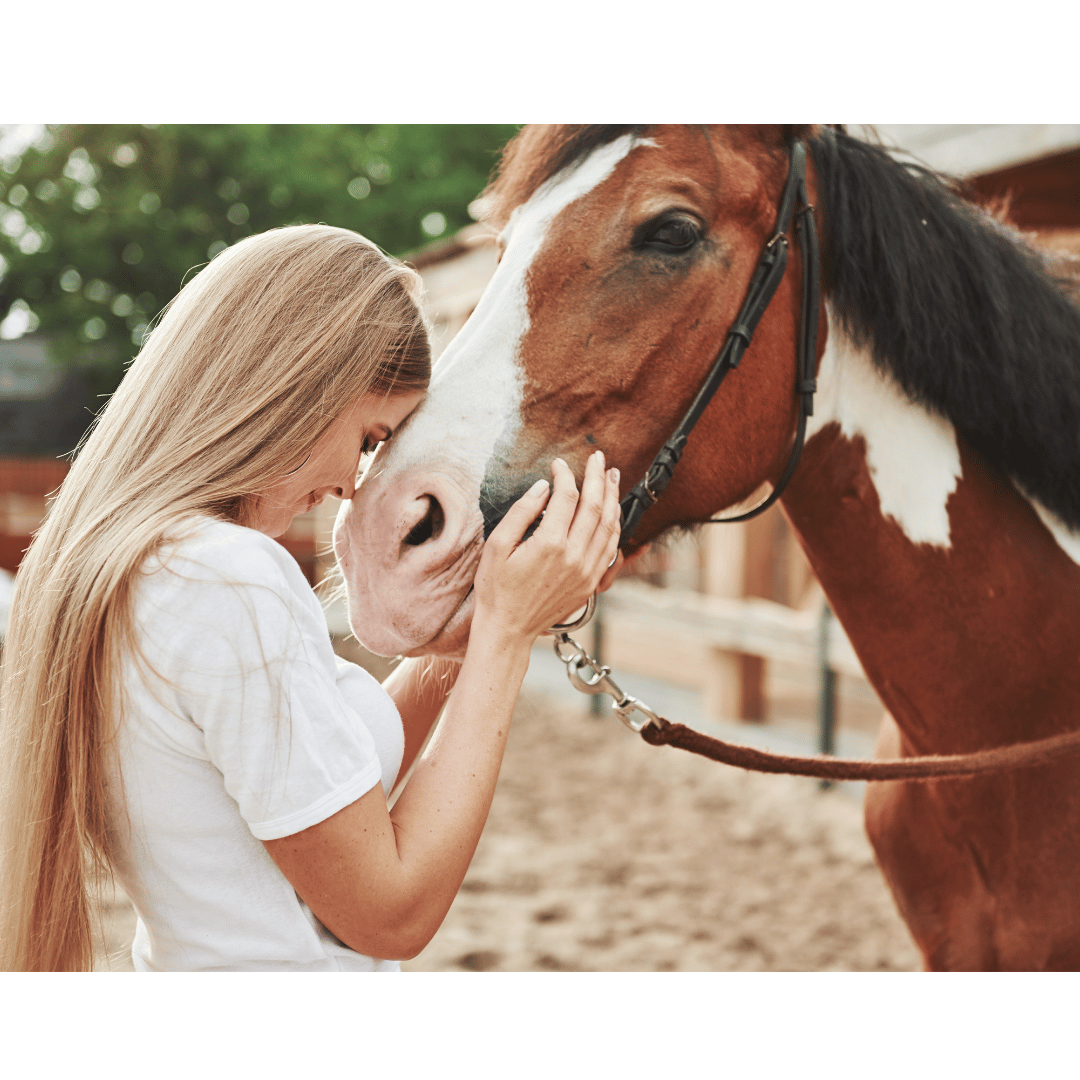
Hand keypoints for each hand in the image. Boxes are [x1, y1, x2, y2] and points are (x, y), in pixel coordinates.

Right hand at [472, 451, 620, 645]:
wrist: (508, 629)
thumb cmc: (496, 587)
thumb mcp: (498, 546)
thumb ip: (522, 512)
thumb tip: (544, 487)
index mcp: (549, 545)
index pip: (566, 497)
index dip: (565, 475)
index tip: (559, 463)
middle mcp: (574, 557)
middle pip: (595, 507)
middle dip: (597, 478)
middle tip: (598, 457)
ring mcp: (586, 571)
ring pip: (609, 526)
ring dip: (612, 498)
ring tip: (611, 476)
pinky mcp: (590, 583)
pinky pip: (610, 548)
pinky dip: (614, 526)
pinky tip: (612, 511)